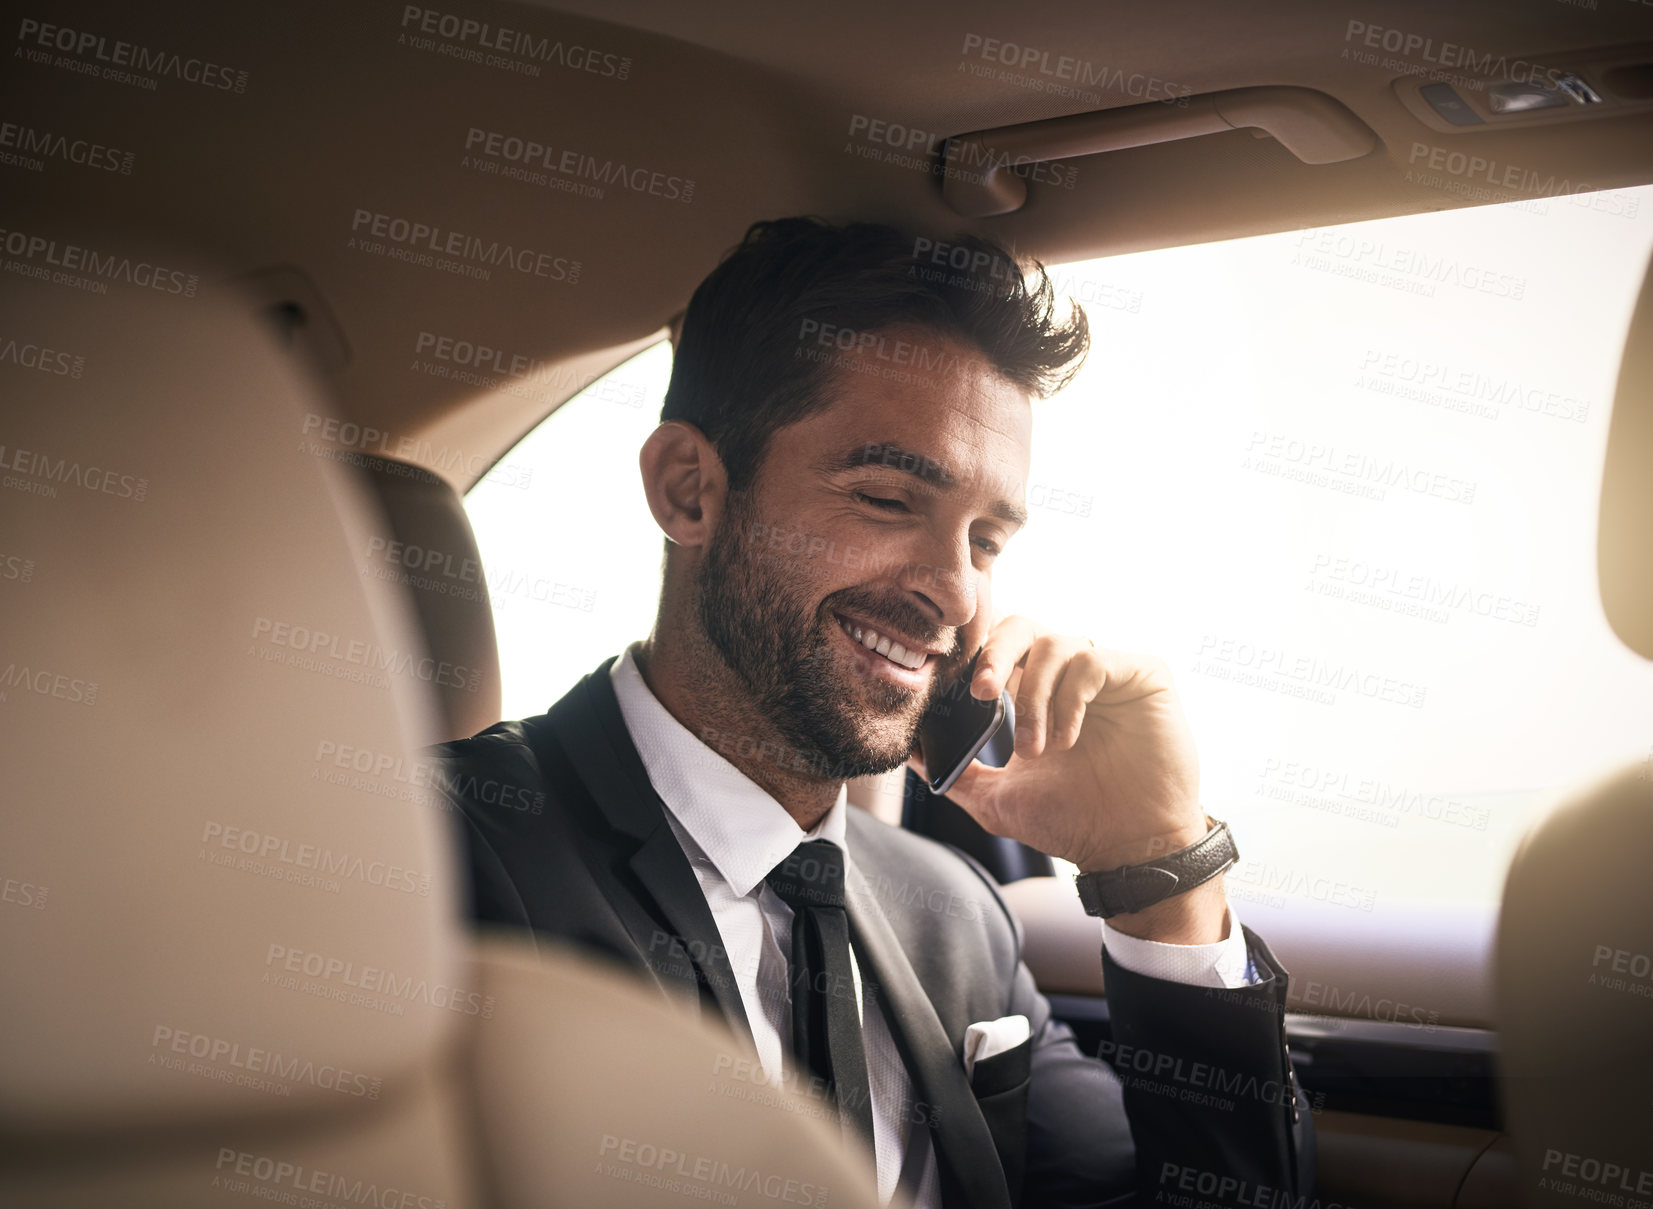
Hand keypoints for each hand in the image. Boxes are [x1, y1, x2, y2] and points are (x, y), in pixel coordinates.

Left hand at [908, 615, 1226, 942]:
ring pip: (1055, 643)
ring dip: (1035, 697)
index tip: (955, 690)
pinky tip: (1068, 739)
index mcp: (1036, 692)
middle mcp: (1071, 674)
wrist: (1128, 850)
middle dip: (994, 654)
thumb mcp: (997, 800)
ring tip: (1037, 749)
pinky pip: (1094, 660)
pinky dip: (1070, 699)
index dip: (974, 657)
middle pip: (1022, 627)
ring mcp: (1108, 671)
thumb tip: (912, 754)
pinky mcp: (1143, 674)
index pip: (998, 647)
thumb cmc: (1073, 822)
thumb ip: (957, 773)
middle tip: (981, 693)